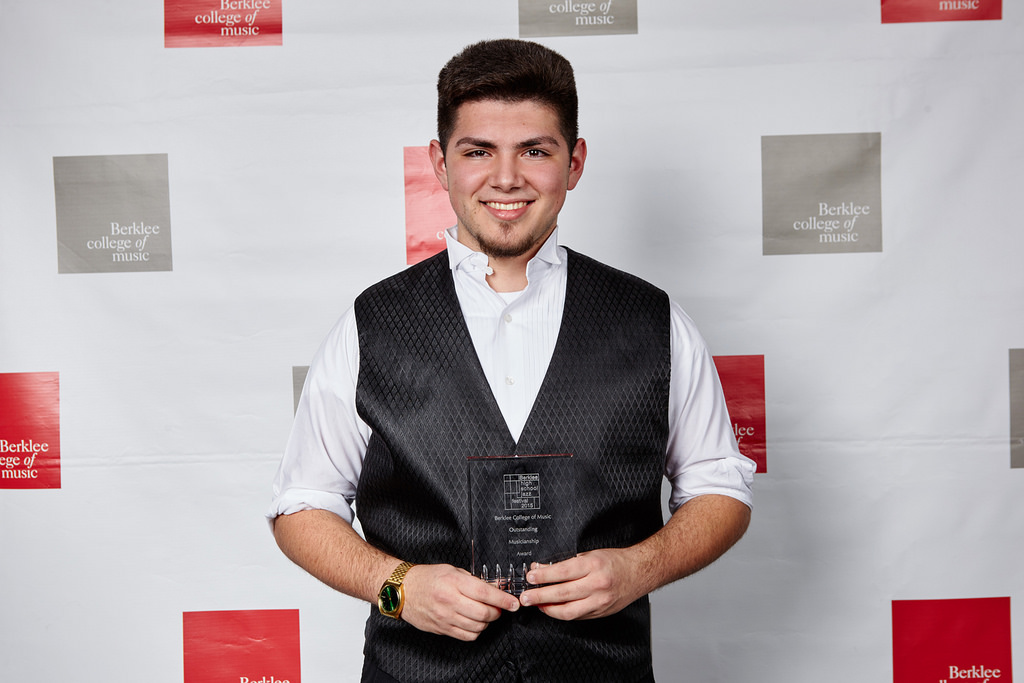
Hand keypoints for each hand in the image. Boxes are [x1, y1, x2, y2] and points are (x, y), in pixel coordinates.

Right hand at [399, 564, 519, 640]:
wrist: (404, 590)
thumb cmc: (428, 577)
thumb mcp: (452, 570)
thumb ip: (475, 580)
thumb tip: (498, 586)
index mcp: (454, 582)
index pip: (485, 593)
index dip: (503, 599)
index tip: (513, 603)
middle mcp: (450, 601)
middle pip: (484, 613)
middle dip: (497, 612)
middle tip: (498, 607)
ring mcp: (445, 617)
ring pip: (477, 626)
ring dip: (487, 622)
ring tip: (485, 613)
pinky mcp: (442, 629)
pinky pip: (467, 636)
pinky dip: (476, 631)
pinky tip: (474, 622)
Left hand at [518, 549, 639, 619]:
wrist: (639, 572)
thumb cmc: (615, 561)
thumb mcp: (591, 554)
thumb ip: (568, 563)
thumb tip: (543, 568)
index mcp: (593, 565)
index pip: (563, 572)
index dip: (544, 576)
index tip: (530, 577)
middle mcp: (597, 585)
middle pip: (562, 593)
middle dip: (539, 596)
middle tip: (525, 597)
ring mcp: (599, 601)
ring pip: (568, 611)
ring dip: (548, 609)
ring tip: (536, 605)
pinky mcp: (600, 613)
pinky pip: (576, 616)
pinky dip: (562, 613)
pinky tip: (552, 609)